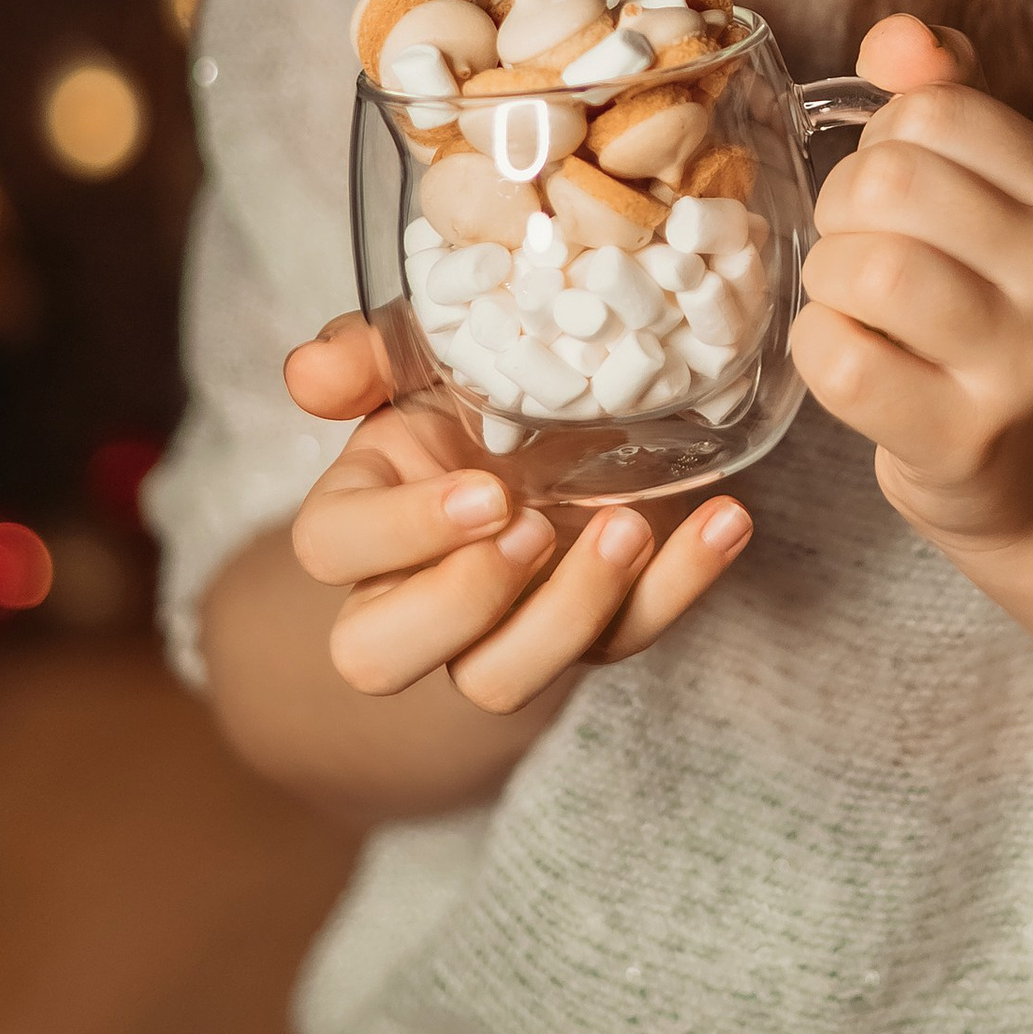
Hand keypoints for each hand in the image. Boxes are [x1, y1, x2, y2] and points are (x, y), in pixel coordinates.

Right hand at [282, 316, 752, 714]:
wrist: (572, 416)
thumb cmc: (474, 387)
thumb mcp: (423, 353)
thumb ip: (365, 354)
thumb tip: (308, 376)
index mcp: (362, 514)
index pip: (331, 549)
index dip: (397, 535)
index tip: (487, 492)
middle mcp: (413, 591)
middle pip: (380, 656)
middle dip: (458, 603)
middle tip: (533, 530)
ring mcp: (503, 627)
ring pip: (499, 680)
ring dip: (566, 614)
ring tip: (629, 528)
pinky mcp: (591, 633)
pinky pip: (625, 640)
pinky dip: (682, 586)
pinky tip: (724, 522)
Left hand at [791, 16, 1032, 550]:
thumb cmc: (995, 314)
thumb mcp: (994, 197)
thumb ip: (947, 97)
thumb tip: (894, 38)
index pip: (933, 109)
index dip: (882, 144)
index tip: (901, 199)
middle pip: (889, 181)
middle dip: (841, 211)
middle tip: (859, 252)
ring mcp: (1024, 363)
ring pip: (865, 268)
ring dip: (828, 281)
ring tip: (855, 306)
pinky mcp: (965, 438)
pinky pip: (841, 362)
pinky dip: (818, 350)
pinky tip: (851, 359)